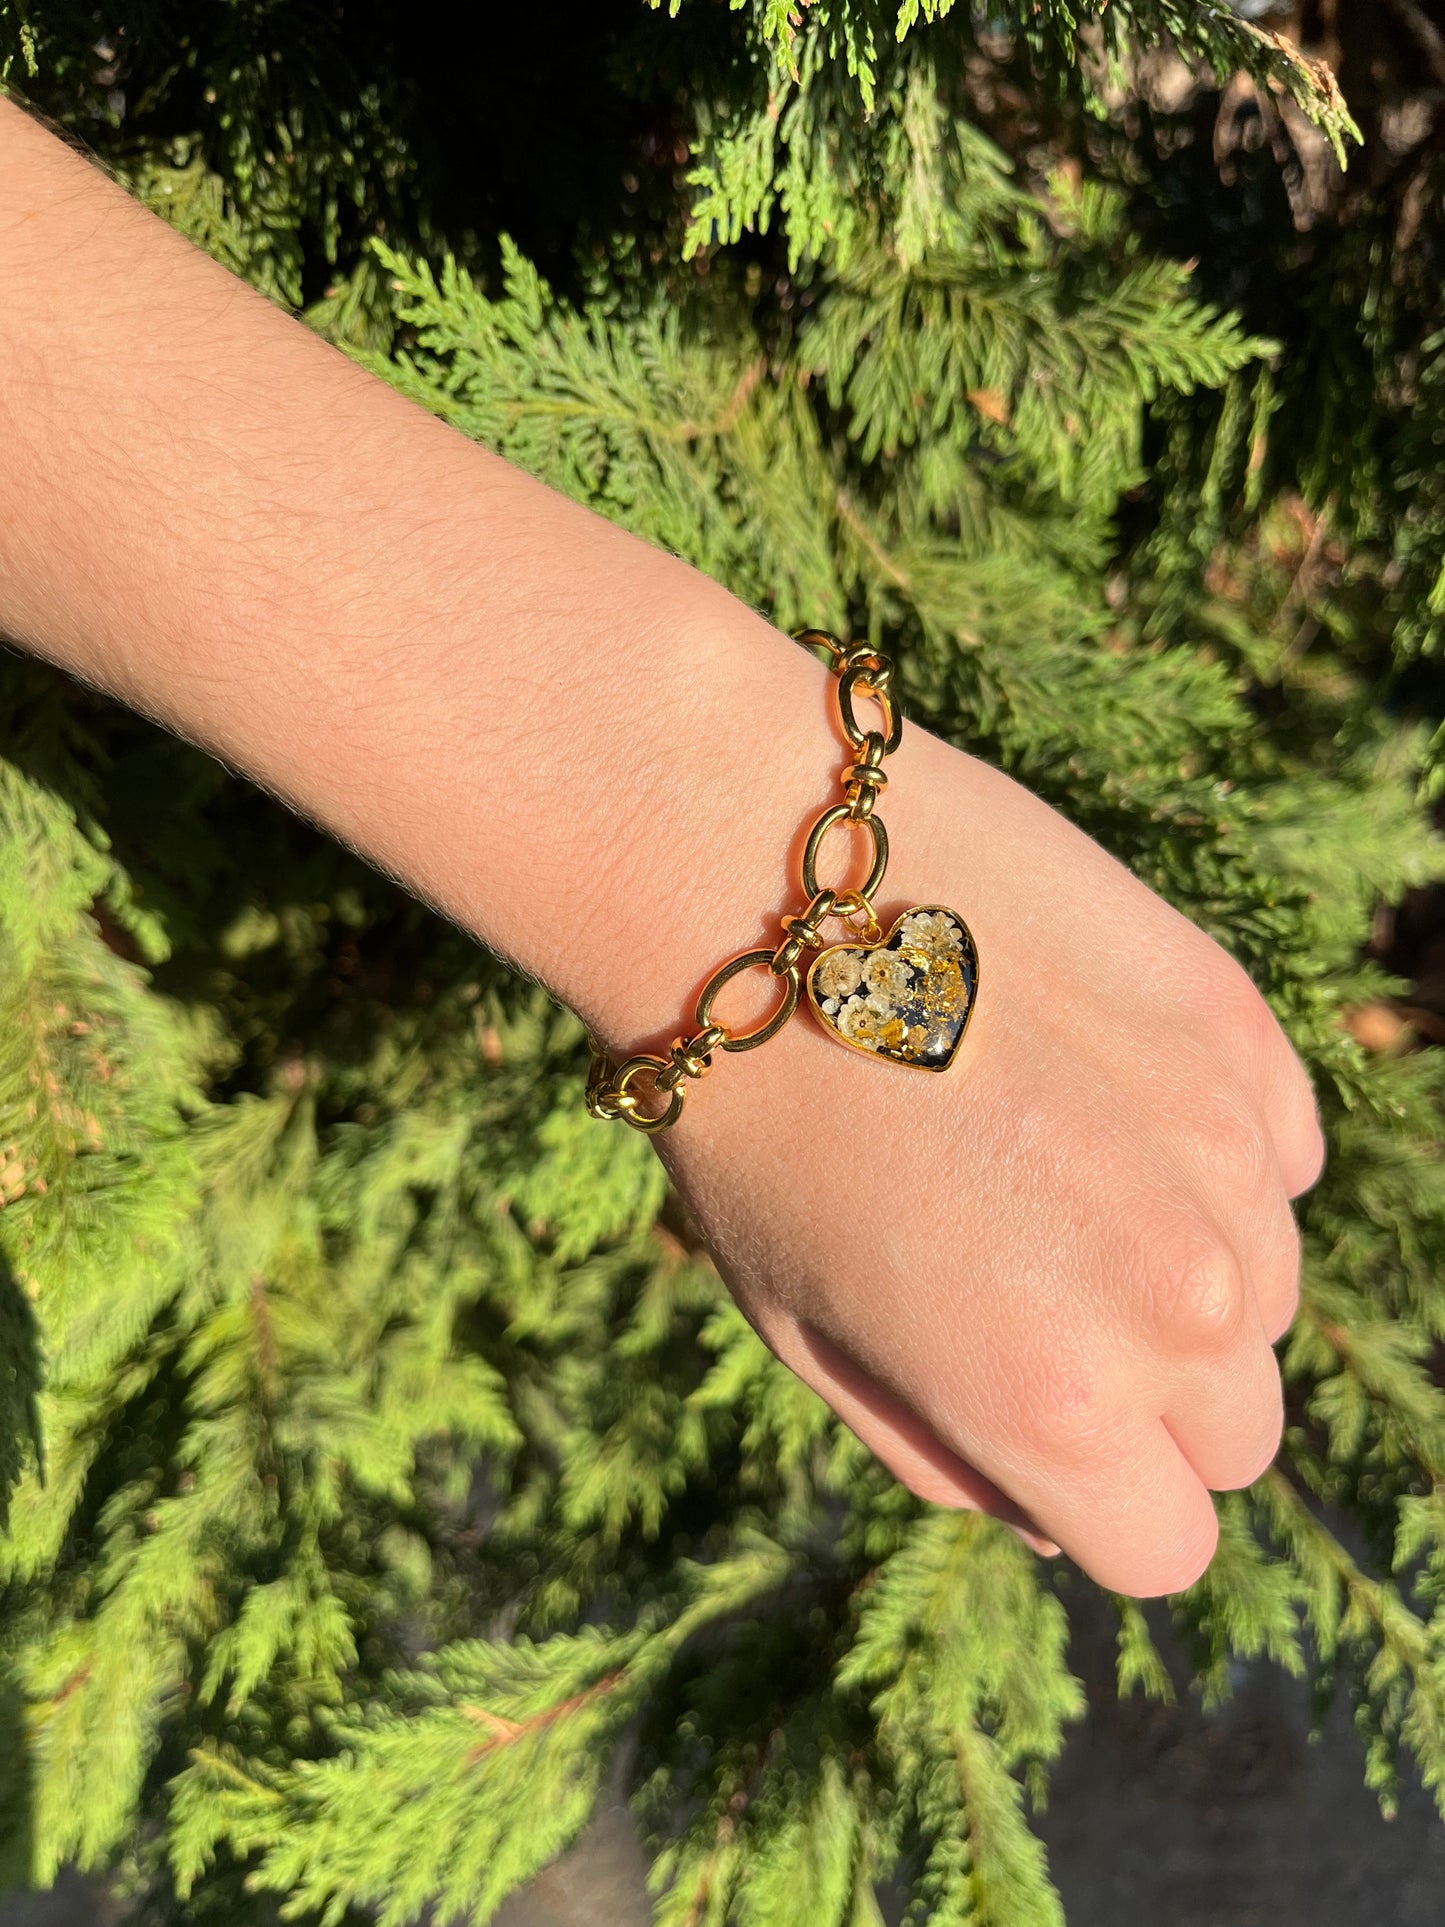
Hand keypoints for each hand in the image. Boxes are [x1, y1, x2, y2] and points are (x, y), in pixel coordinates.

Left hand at [651, 712, 1322, 1596]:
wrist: (748, 881)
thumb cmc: (748, 1123)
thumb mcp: (801, 1335)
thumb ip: (943, 1452)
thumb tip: (1044, 1503)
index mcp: (1052, 1402)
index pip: (1168, 1549)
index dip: (1094, 1500)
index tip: (1035, 1427)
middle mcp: (1173, 1299)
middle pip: (1238, 1433)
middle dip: (1153, 1395)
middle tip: (1031, 1288)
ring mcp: (1224, 1156)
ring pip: (1268, 1288)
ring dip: (1186, 1263)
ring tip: (1042, 1164)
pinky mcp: (1237, 1029)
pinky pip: (1275, 1155)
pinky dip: (1207, 1147)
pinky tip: (1087, 1081)